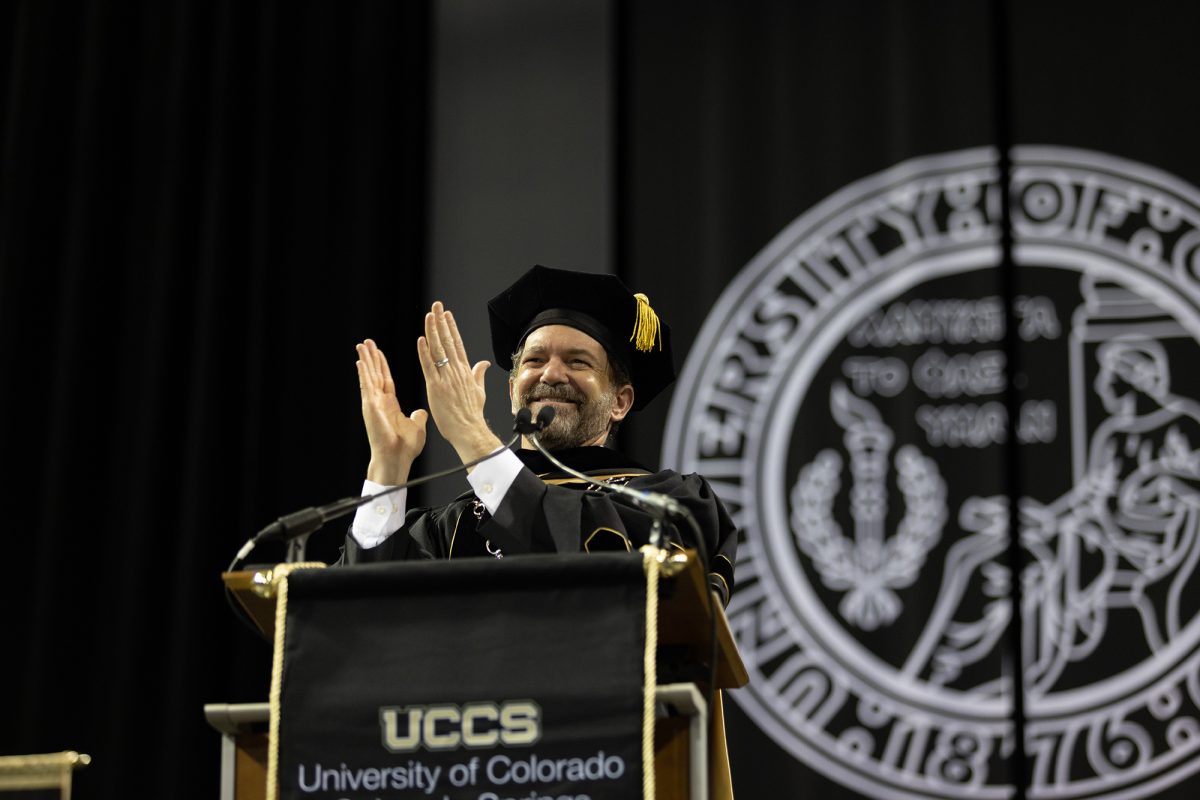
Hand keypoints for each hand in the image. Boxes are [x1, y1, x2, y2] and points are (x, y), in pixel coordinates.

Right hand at [357, 338, 427, 484]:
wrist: (397, 459)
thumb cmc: (405, 448)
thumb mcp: (416, 427)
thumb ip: (417, 417)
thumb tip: (421, 412)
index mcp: (390, 405)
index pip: (385, 380)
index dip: (382, 365)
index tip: (378, 352)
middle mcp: (379, 402)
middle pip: (375, 374)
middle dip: (371, 358)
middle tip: (367, 342)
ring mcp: (373, 404)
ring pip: (368, 377)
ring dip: (365, 360)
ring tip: (361, 346)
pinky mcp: (370, 407)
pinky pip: (367, 386)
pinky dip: (363, 373)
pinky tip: (360, 361)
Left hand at [418, 301, 501, 463]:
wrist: (469, 430)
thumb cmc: (472, 414)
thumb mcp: (479, 391)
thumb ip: (478, 374)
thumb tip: (483, 363)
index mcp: (465, 371)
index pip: (456, 344)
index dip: (451, 327)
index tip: (446, 314)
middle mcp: (456, 371)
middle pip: (447, 341)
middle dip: (441, 322)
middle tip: (436, 306)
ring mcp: (446, 378)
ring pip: (438, 350)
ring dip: (432, 331)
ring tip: (429, 316)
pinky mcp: (436, 387)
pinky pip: (428, 367)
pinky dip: (424, 353)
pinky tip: (421, 340)